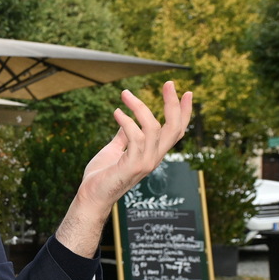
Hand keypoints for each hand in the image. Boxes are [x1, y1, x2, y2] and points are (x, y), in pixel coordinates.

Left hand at [56, 81, 192, 256]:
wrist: (90, 197)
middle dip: (173, 104)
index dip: (184, 113)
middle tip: (169, 83)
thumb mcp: (114, 149)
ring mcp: (145, 163)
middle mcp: (153, 158)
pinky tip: (116, 113)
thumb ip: (123, 136)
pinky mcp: (132, 166)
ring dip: (140, 107)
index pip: (176, 131)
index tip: (188, 93)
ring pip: (154, 128)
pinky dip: (127, 122)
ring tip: (125, 94)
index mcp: (152, 153)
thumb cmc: (101, 176)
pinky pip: (136, 138)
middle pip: (174, 128)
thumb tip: (125, 117)